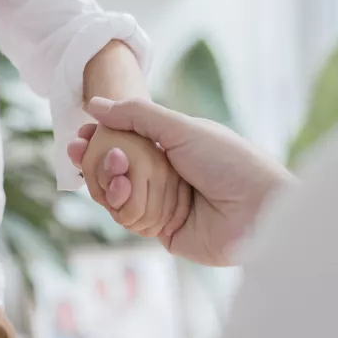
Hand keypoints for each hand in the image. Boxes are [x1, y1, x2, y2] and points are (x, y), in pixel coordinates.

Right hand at [70, 97, 293, 265]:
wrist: (260, 212)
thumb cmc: (230, 162)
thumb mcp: (182, 129)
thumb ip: (137, 115)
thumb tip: (95, 105)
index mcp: (173, 146)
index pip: (126, 139)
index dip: (100, 136)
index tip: (80, 133)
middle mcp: (166, 174)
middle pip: (115, 168)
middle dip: (94, 159)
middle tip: (78, 151)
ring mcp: (163, 203)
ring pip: (117, 193)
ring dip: (107, 181)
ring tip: (112, 173)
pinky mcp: (163, 231)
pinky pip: (130, 219)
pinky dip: (123, 206)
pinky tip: (122, 193)